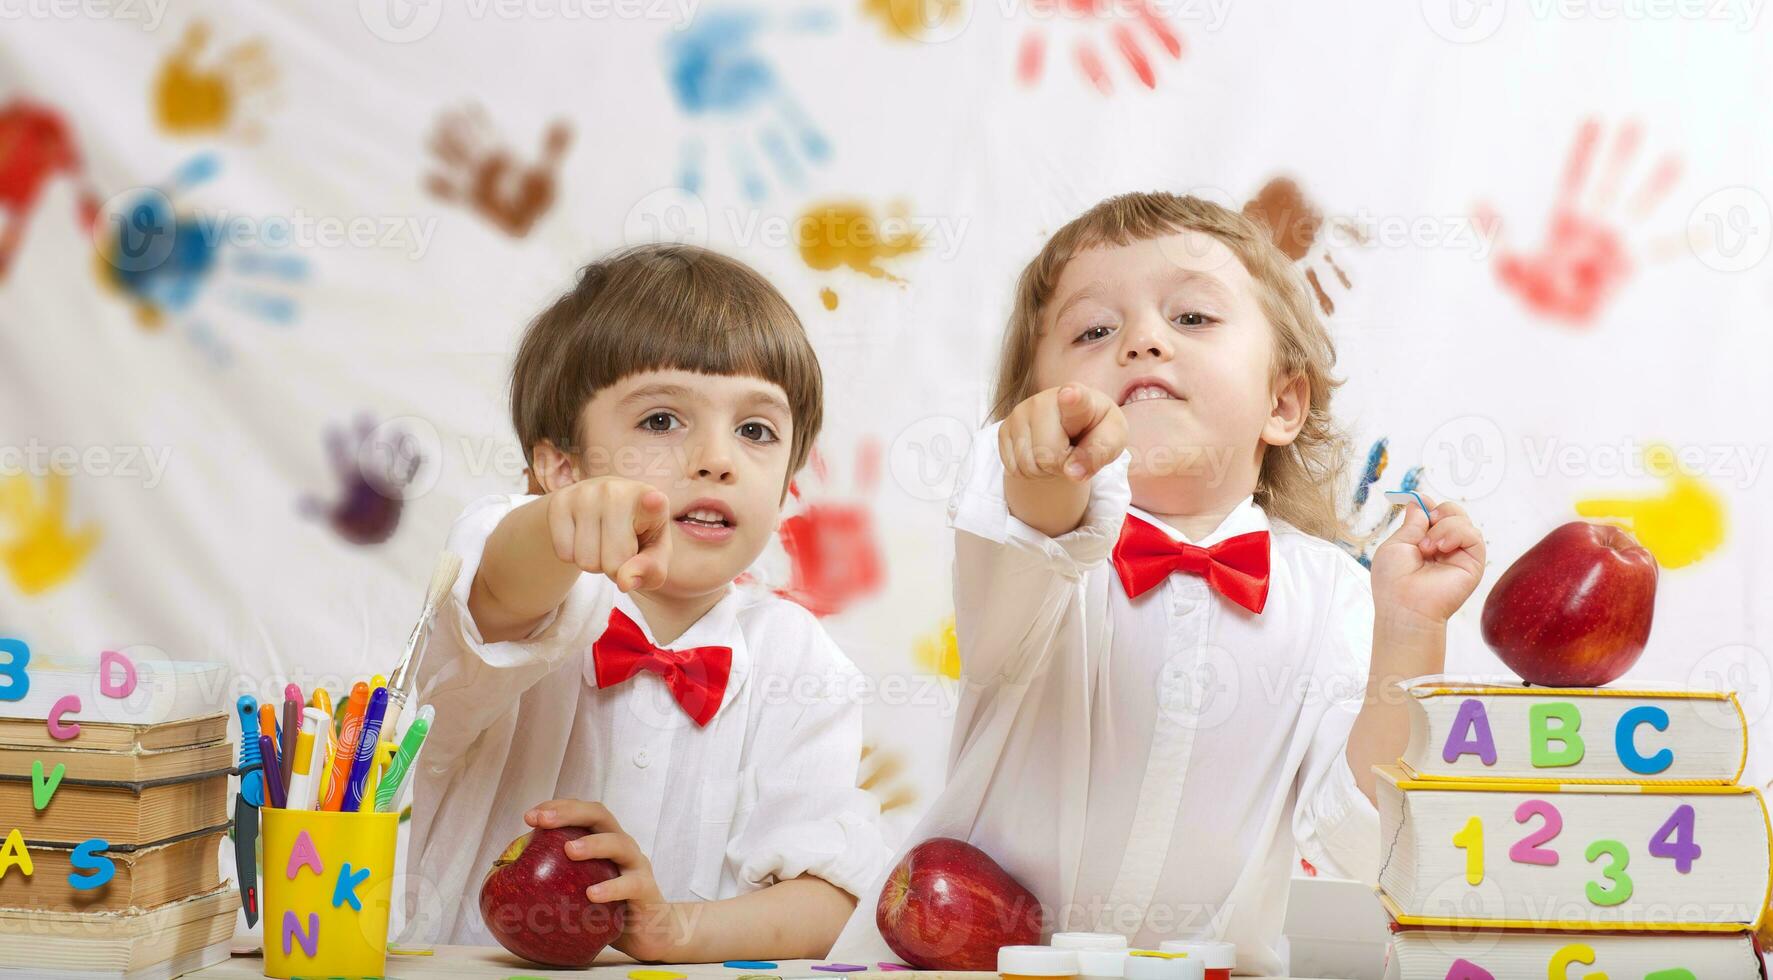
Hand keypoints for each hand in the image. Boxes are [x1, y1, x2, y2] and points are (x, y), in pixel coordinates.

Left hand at [525, 800, 678, 961]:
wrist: (648, 931)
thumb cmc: (607, 908)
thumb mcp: (578, 889)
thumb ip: (553, 878)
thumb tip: (504, 876)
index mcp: (603, 839)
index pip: (581, 812)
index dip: (557, 807)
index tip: (529, 816)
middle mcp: (621, 845)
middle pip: (599, 815)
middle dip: (570, 813)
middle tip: (542, 821)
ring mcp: (636, 865)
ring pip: (618, 843)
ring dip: (593, 844)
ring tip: (569, 850)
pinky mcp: (646, 889)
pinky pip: (630, 884)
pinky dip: (611, 888)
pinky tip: (592, 894)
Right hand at [545, 477, 671, 592]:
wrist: (600, 509)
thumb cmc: (637, 535)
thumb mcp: (654, 555)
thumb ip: (650, 570)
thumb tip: (624, 581)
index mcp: (653, 500)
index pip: (653, 505)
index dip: (653, 505)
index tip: (655, 500)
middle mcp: (617, 491)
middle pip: (613, 562)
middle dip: (615, 567)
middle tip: (619, 547)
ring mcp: (585, 493)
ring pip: (586, 561)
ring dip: (594, 563)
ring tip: (602, 541)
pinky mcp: (559, 502)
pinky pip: (563, 554)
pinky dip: (573, 556)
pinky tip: (583, 536)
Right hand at [999, 384, 1126, 482]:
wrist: (1076, 425)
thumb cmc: (1097, 429)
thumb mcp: (1112, 440)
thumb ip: (1098, 454)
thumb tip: (1072, 472)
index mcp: (1079, 397)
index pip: (1074, 399)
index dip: (1072, 399)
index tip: (1070, 395)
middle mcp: (1042, 400)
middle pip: (1047, 454)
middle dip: (1061, 465)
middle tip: (1071, 452)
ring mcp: (1019, 414)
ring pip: (1027, 465)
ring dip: (1044, 471)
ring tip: (1056, 454)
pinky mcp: (1003, 429)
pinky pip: (1013, 469)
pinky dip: (1029, 472)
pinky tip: (1040, 455)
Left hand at [1369, 495, 1485, 627]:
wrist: (1405, 607)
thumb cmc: (1393, 581)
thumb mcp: (1396, 545)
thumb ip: (1412, 523)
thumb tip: (1419, 501)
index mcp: (1423, 541)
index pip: (1434, 513)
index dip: (1428, 504)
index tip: (1420, 501)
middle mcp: (1443, 546)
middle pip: (1452, 512)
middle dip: (1439, 511)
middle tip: (1426, 524)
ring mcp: (1459, 554)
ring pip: (1463, 520)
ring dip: (1443, 526)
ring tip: (1427, 548)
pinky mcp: (1473, 562)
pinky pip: (1473, 534)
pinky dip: (1456, 533)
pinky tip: (1441, 547)